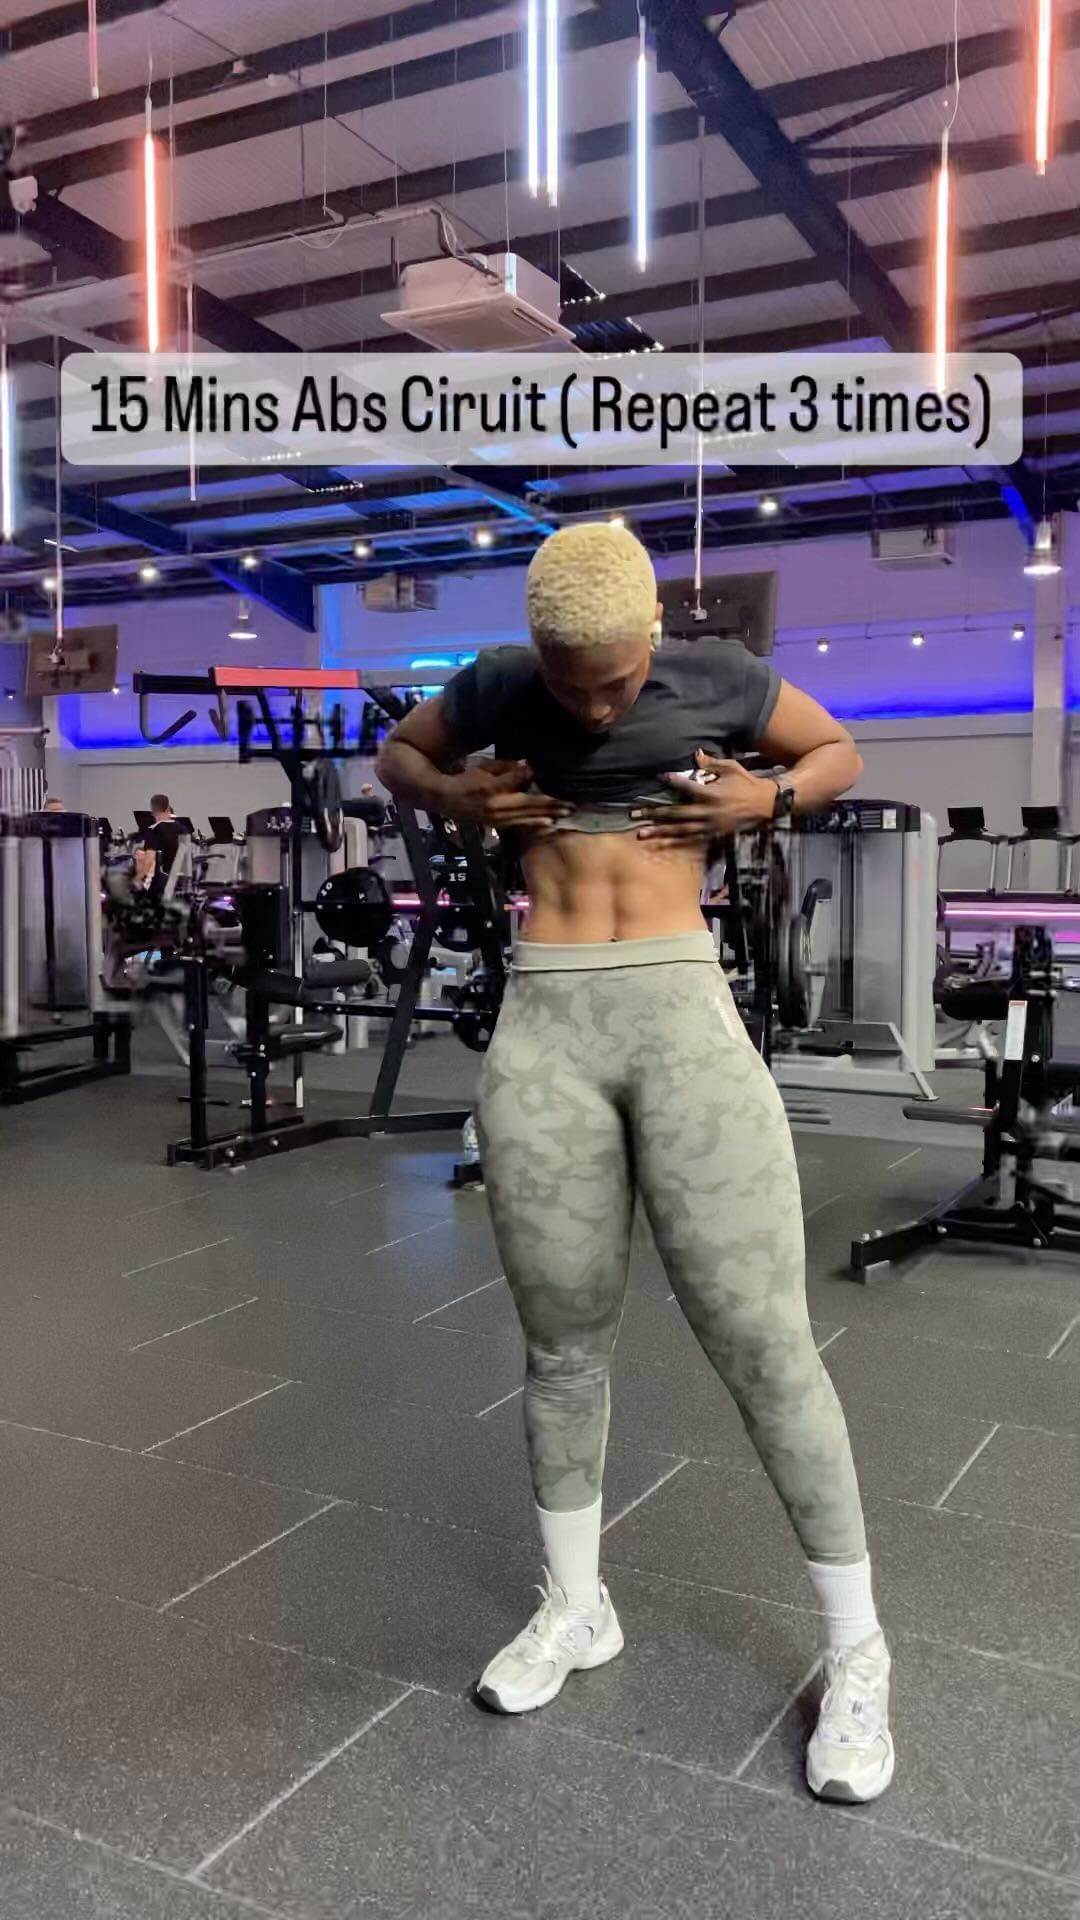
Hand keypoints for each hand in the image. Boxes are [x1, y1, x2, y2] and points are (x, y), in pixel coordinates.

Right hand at [440, 759, 570, 829]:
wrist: (446, 799)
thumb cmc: (466, 779)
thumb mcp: (483, 767)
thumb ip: (506, 767)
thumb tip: (528, 767)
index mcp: (491, 788)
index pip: (516, 780)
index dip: (529, 775)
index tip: (541, 771)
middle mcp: (496, 806)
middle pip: (528, 805)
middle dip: (550, 805)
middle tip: (570, 804)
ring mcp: (497, 818)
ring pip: (526, 818)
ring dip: (547, 816)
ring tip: (565, 815)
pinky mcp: (497, 826)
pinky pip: (519, 826)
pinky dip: (535, 825)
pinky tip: (548, 825)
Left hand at [632, 750, 774, 845]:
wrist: (766, 805)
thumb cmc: (748, 783)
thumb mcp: (732, 768)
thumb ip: (712, 763)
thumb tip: (696, 754)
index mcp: (711, 793)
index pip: (686, 786)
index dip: (672, 780)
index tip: (660, 776)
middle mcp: (707, 811)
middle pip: (675, 813)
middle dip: (653, 814)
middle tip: (633, 815)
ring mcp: (709, 825)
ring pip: (679, 830)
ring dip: (659, 831)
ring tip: (640, 833)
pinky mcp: (713, 835)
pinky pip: (690, 840)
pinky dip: (674, 842)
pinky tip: (660, 844)